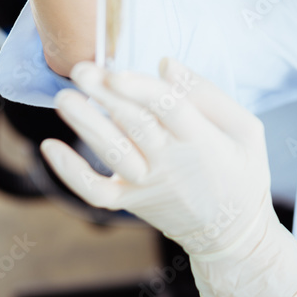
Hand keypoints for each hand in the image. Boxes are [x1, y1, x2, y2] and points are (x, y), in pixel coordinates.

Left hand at [40, 56, 296, 296]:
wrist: (232, 233)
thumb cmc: (242, 172)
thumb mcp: (247, 130)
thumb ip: (209, 95)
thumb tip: (166, 64)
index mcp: (203, 140)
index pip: (171, 109)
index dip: (143, 90)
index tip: (118, 72)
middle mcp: (172, 161)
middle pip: (135, 124)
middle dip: (107, 96)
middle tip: (82, 69)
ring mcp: (148, 183)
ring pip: (112, 152)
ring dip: (86, 124)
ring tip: (65, 98)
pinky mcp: (131, 201)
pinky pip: (95, 190)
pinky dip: (70, 172)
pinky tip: (50, 146)